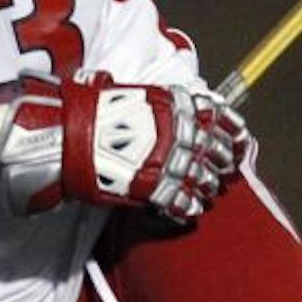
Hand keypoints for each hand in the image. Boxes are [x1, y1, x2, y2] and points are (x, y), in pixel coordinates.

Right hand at [0, 73, 248, 224]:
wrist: (60, 137)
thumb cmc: (84, 110)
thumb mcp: (122, 90)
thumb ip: (150, 100)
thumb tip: (161, 100)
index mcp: (169, 103)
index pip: (213, 113)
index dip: (231, 127)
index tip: (241, 136)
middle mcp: (173, 130)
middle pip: (214, 148)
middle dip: (223, 160)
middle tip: (226, 169)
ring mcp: (165, 160)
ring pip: (201, 177)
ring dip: (207, 186)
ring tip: (208, 192)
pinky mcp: (151, 188)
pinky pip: (180, 201)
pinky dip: (187, 208)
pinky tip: (189, 211)